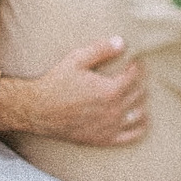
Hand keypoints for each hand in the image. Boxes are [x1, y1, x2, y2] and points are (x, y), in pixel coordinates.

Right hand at [0, 37, 148, 146]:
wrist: (39, 111)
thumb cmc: (56, 83)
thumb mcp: (76, 60)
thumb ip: (100, 50)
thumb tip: (122, 42)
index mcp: (110, 90)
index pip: (135, 75)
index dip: (137, 65)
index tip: (134, 61)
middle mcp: (114, 110)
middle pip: (139, 93)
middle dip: (139, 81)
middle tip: (133, 75)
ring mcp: (111, 126)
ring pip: (139, 113)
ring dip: (141, 102)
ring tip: (136, 94)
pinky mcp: (106, 139)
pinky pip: (133, 135)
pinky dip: (141, 127)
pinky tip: (141, 118)